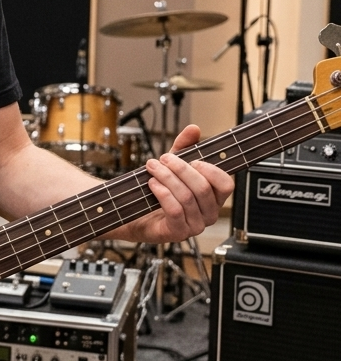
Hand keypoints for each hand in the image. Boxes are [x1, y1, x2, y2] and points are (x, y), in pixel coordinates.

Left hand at [127, 124, 233, 244]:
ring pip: (187, 197)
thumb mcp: (171, 165)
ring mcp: (194, 226)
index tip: (193, 159)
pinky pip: (175, 210)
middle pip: (203, 188)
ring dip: (167, 178)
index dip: (211, 170)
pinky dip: (163, 193)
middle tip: (163, 158)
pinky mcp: (178, 233)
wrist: (134, 213)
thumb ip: (184, 147)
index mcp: (213, 198)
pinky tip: (153, 184)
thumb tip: (194, 128)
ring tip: (153, 168)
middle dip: (181, 169)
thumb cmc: (157, 191)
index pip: (226, 184)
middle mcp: (208, 213)